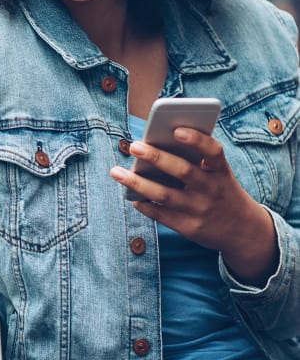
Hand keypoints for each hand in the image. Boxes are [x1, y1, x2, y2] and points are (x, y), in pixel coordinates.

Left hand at [110, 127, 277, 285]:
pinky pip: (161, 215)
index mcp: (221, 171)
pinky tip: (132, 196)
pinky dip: (144, 204)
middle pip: (182, 171)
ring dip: (137, 182)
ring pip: (164, 194)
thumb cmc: (221, 190)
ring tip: (116, 172)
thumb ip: (197, 160)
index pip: (213, 151)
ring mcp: (200, 210)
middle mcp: (212, 189)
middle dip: (156, 157)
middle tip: (134, 146)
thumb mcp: (219, 174)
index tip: (177, 129)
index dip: (197, 139)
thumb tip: (156, 146)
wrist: (244, 230)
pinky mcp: (189, 228)